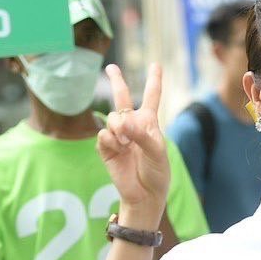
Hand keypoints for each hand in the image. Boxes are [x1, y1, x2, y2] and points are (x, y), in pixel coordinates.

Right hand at [98, 64, 169, 225]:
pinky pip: (104, 135)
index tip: (155, 65)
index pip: (152, 97)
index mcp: (149, 123)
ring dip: (119, 127)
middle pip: (122, 98)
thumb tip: (120, 124)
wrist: (145, 194)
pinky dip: (112, 141)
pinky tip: (120, 150)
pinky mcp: (106, 148)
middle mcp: (133, 125)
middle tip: (111, 66)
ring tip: (127, 143)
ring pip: (112, 117)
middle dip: (116, 81)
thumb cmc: (156, 172)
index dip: (154, 80)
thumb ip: (140, 134)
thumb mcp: (157, 151)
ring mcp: (118, 136)